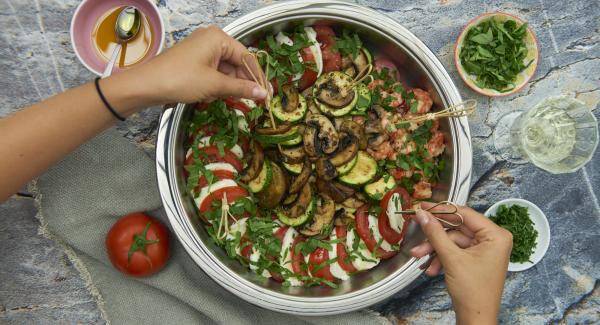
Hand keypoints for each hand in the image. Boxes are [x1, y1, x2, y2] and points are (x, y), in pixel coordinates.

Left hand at [123, 25, 265, 107]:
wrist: (146, 86)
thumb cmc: (180, 80)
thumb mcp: (214, 85)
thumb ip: (241, 88)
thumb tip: (262, 93)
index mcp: (218, 38)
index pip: (247, 57)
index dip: (257, 77)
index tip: (266, 94)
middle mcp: (211, 40)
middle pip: (237, 63)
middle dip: (240, 83)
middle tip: (251, 101)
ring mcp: (202, 50)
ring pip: (225, 70)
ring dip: (225, 87)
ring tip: (217, 98)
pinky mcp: (194, 61)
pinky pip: (214, 73)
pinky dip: (215, 86)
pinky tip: (208, 96)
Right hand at [410, 202, 512, 324]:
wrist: (476, 318)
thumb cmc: (473, 291)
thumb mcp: (451, 258)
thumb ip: (436, 233)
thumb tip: (423, 215)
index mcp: (496, 235)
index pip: (465, 214)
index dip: (441, 210)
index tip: (422, 206)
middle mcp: (493, 239)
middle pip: (457, 228)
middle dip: (435, 236)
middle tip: (416, 231)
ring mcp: (484, 249)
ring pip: (452, 240)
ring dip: (435, 249)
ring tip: (418, 256)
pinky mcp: (476, 259)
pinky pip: (455, 251)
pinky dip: (441, 257)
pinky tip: (431, 268)